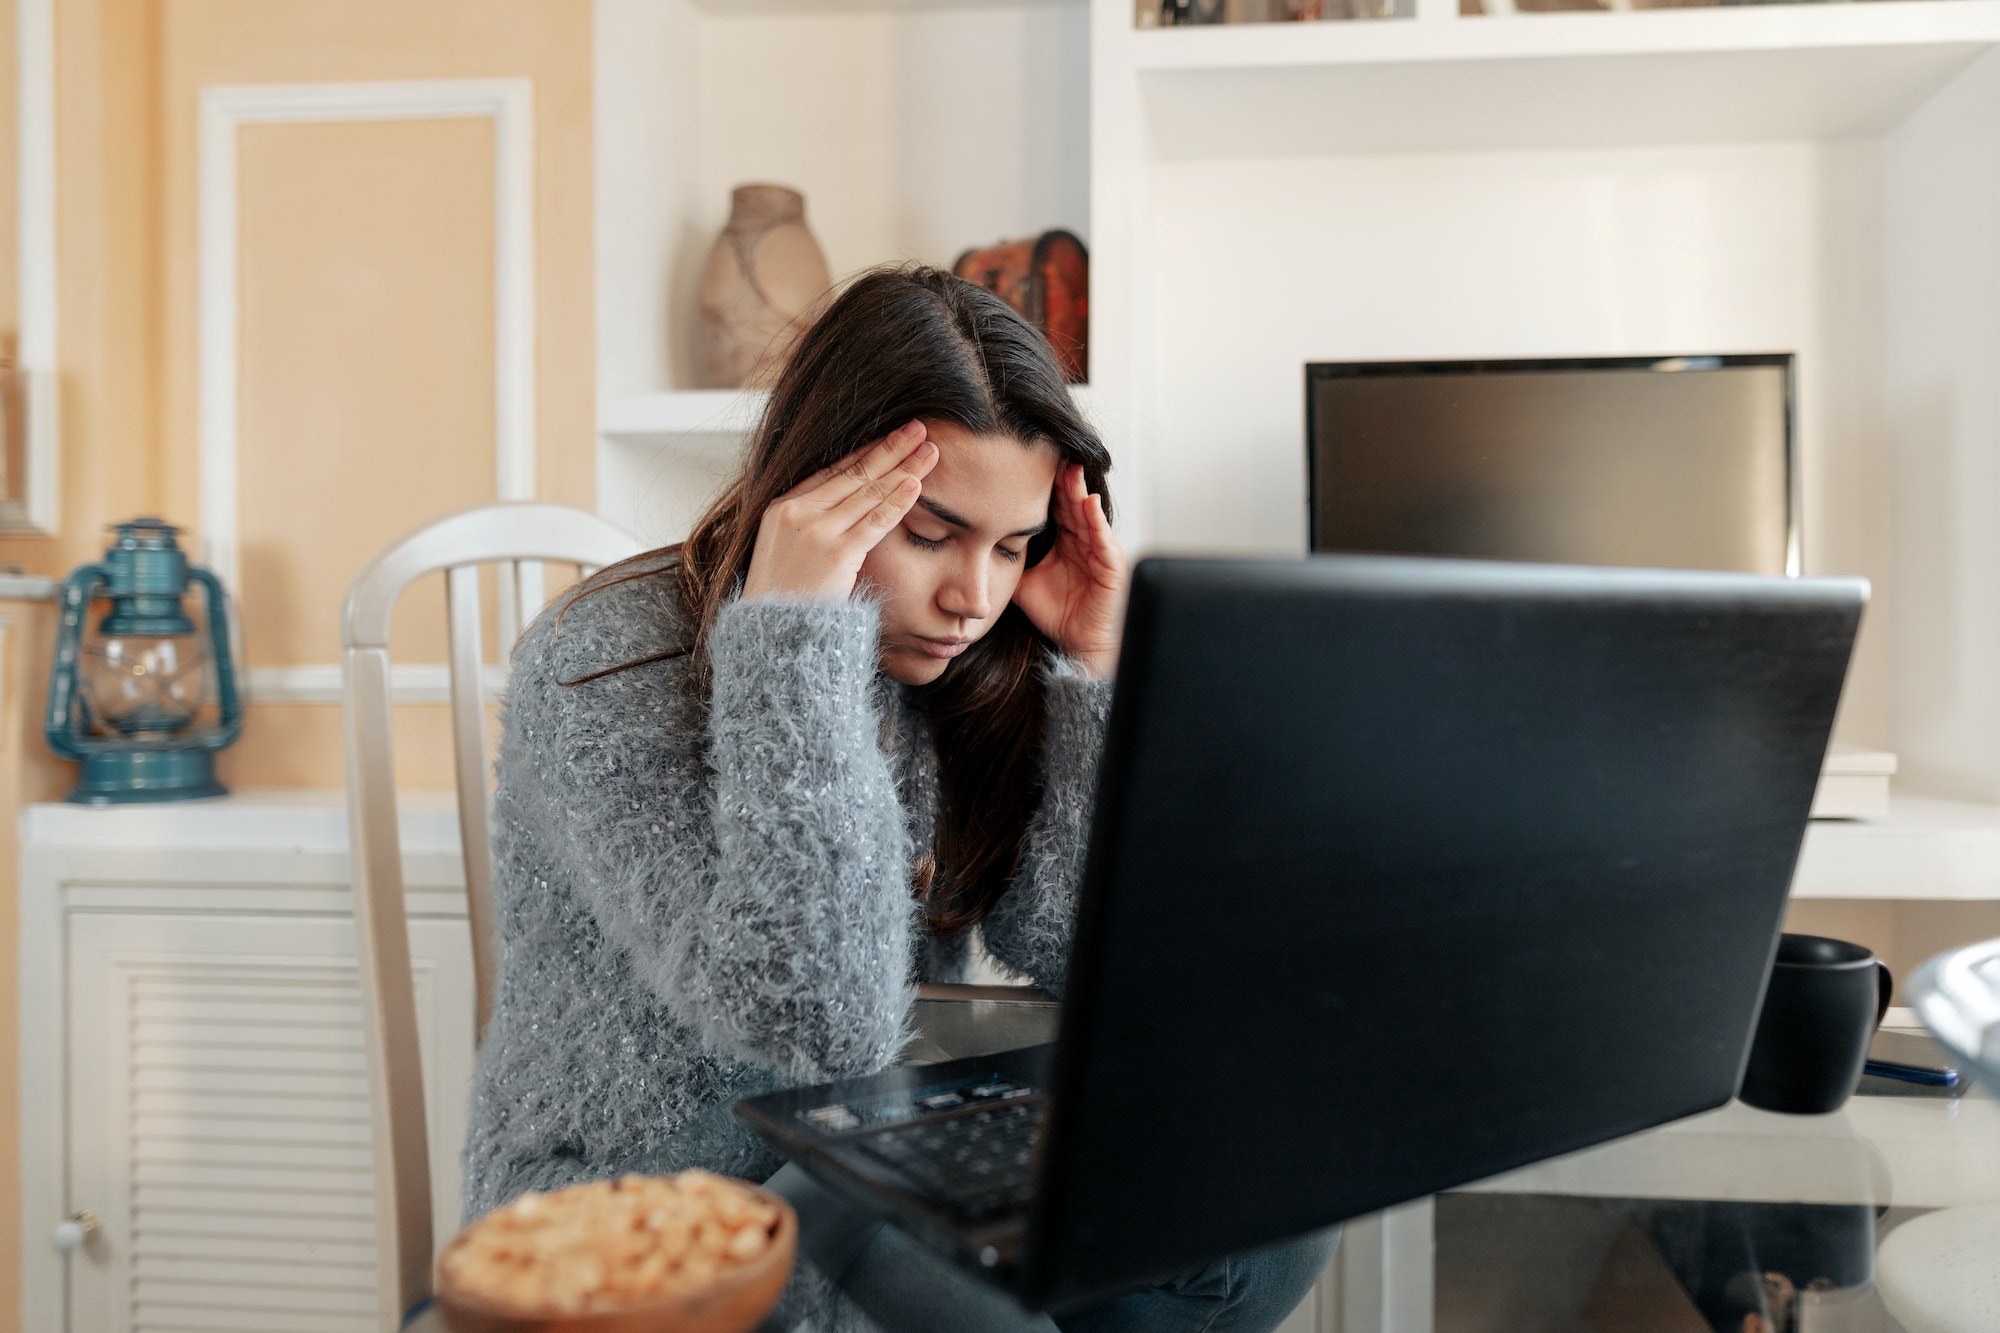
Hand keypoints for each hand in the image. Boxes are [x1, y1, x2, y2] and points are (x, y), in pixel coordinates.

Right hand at [742, 421, 937, 602]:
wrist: (772, 639)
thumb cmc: (782, 605)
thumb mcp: (785, 555)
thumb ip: (808, 529)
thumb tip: (841, 517)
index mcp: (781, 508)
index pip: (832, 472)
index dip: (866, 452)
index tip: (890, 438)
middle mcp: (796, 512)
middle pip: (854, 473)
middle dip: (891, 448)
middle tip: (919, 428)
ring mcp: (816, 531)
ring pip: (869, 492)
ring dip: (904, 467)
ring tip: (930, 449)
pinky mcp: (836, 553)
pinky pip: (875, 521)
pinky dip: (898, 501)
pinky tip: (917, 484)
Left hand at [1012, 463, 1127, 677]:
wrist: (1080, 646)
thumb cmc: (1059, 616)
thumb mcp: (1024, 583)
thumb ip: (1008, 562)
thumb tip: (979, 547)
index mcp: (1066, 542)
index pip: (1056, 507)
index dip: (1043, 487)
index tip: (1026, 465)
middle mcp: (1085, 541)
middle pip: (1072, 503)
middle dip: (1062, 480)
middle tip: (1050, 453)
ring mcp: (1100, 551)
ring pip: (1088, 514)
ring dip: (1079, 491)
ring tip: (1070, 468)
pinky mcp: (1112, 565)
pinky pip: (1103, 538)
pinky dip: (1097, 519)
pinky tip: (1088, 501)